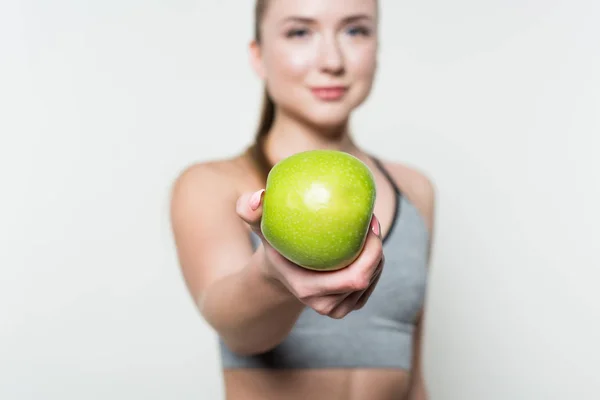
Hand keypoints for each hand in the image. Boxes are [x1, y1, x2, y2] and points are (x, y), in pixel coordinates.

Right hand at [236, 189, 384, 318]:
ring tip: (368, 227)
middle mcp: (326, 305)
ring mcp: (340, 307)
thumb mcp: (259, 227)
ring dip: (376, 253)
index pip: (355, 278)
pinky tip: (367, 243)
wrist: (279, 272)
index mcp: (308, 290)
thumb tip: (257, 197)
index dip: (371, 251)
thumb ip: (249, 211)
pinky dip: (374, 261)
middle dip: (376, 248)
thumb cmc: (273, 244)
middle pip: (367, 278)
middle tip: (371, 220)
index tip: (368, 221)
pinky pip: (373, 281)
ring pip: (373, 278)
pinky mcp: (350, 303)